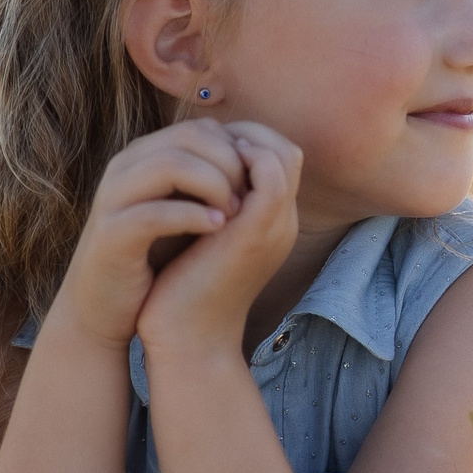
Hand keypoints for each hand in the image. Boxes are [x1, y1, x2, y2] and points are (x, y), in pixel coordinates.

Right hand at [44, 122, 252, 350]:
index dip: (238, 151)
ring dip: (215, 185)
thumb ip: (209, 180)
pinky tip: (218, 229)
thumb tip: (259, 159)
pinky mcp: (111, 233)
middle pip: (189, 137)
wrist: (103, 306)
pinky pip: (154, 212)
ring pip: (170, 164)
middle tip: (252, 197)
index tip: (257, 184)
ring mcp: (115, 197)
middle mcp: (127, 167)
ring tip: (238, 213)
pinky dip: (192, 217)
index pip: (202, 129)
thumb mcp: (186, 209)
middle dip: (231, 164)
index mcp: (146, 156)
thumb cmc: (153, 256)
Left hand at [136, 121, 301, 358]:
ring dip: (244, 141)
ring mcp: (275, 225)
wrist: (186, 338)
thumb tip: (192, 172)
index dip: (246, 141)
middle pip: (287, 150)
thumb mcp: (203, 241)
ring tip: (205, 151)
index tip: (206, 146)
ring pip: (283, 152)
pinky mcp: (258, 228)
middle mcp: (283, 222)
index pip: (280, 160)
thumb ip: (210, 208)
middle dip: (246, 134)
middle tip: (205, 141)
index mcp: (273, 225)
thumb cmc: (186, 294)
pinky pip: (269, 170)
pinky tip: (204, 165)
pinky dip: (241, 156)